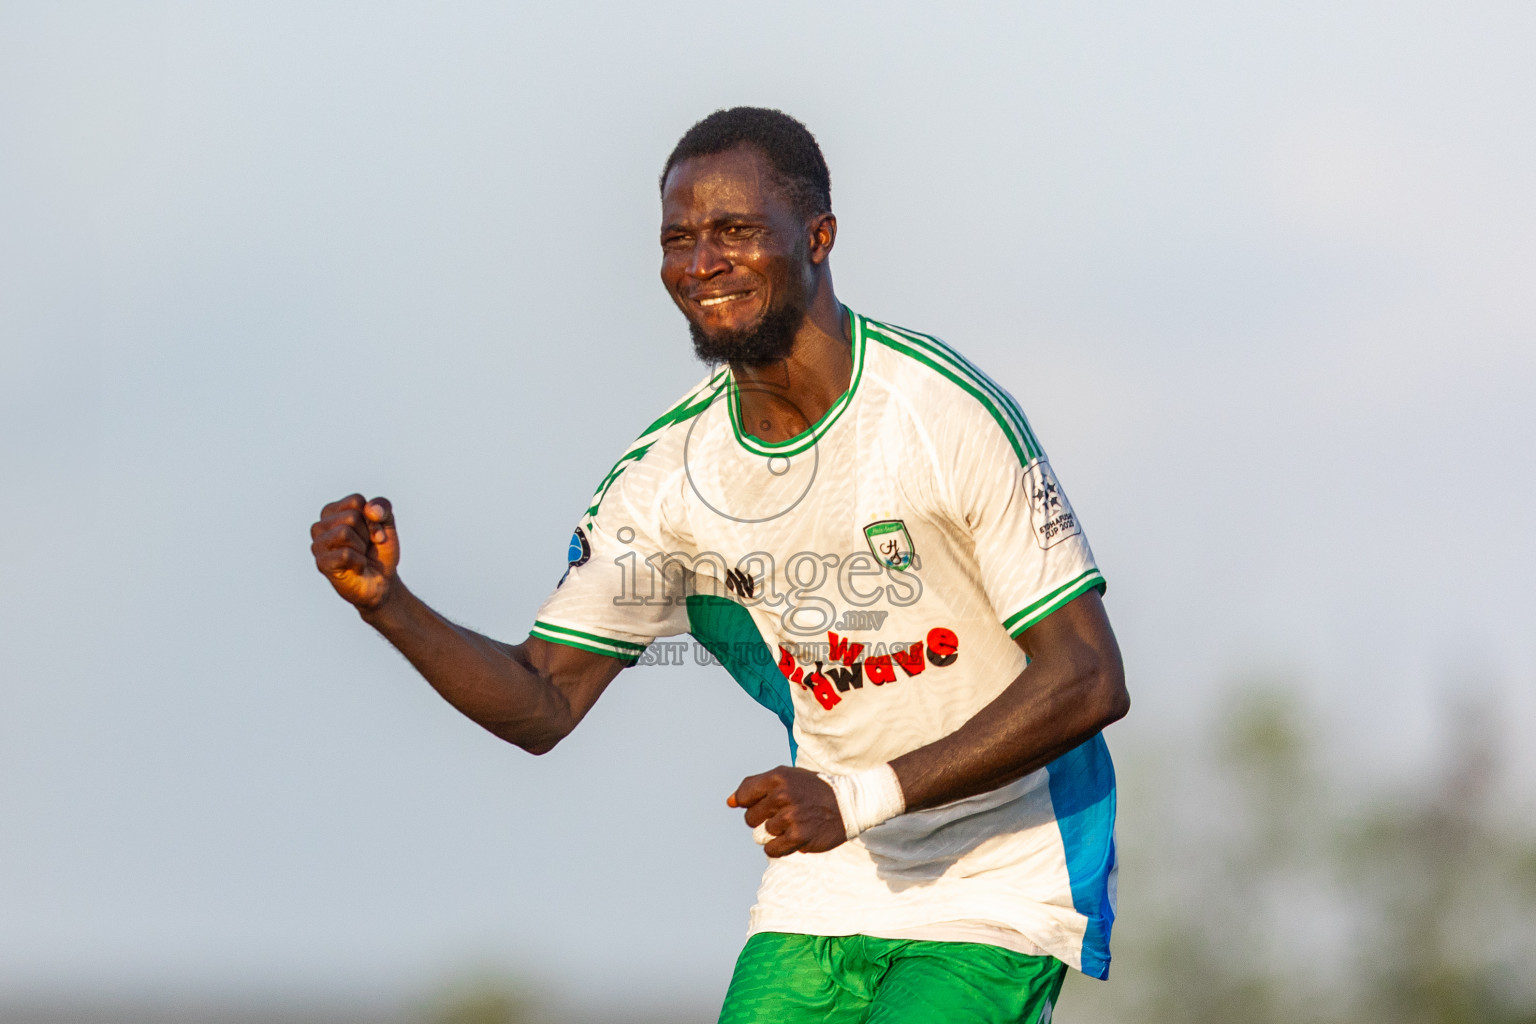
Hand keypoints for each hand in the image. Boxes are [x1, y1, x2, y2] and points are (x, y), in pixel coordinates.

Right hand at [310, 494, 399, 610]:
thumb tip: (370, 509)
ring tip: (359, 555)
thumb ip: (383, 508)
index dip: (373, 518)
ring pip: (344, 532)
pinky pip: (345, 554)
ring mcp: (318, 545)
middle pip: (351, 516)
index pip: (356, 501)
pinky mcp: (321, 563)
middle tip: (366, 547)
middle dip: (367, 534)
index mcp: (333, 511)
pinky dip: (359, 561)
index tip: (375, 532)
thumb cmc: (379, 552)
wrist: (382, 582)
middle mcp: (320, 526)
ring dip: (362, 547)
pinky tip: (357, 567)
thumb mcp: (388, 525)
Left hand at [729, 766, 845, 857]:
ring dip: (775, 833)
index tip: (766, 803)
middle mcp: (782, 795)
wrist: (848, 804)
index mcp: (777, 777)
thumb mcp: (785, 778)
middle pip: (750, 819)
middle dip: (762, 820)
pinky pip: (771, 849)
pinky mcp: (799, 836)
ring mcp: (791, 816)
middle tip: (784, 814)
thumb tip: (729, 802)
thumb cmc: (811, 790)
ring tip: (794, 823)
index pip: (744, 796)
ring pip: (762, 835)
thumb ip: (755, 787)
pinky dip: (778, 847)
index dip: (751, 803)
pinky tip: (793, 837)